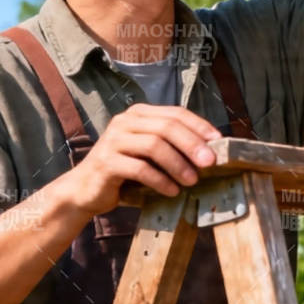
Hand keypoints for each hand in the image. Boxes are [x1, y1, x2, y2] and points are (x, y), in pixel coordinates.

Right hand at [62, 104, 221, 215]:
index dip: (199, 126)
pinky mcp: (106, 162)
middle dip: (192, 145)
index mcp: (138, 115)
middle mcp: (124, 122)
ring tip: (192, 181)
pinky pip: (139, 168)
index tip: (218, 141)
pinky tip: (172, 190)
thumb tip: (210, 153)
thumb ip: (170, 147)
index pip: (174, 113)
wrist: (85, 190)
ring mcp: (113, 140)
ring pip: (154, 146)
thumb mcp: (148, 154)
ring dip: (178, 164)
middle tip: (210, 162)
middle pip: (166, 127)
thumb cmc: (124, 172)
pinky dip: (160, 180)